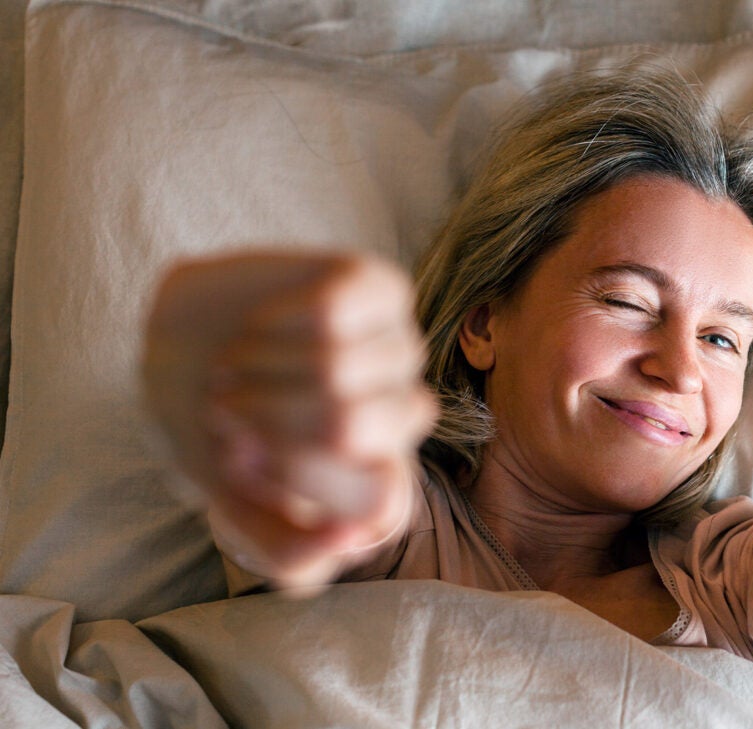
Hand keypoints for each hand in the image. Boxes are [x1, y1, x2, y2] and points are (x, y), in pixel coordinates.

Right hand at [142, 251, 438, 590]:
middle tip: (228, 406)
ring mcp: (401, 352)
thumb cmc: (217, 436)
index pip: (378, 504)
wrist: (183, 349)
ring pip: (335, 367)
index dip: (292, 479)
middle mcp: (405, 419)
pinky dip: (275, 321)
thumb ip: (291, 556)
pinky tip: (258, 325)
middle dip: (263, 416)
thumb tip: (353, 540)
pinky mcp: (384, 289)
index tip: (245, 461)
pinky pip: (334, 310)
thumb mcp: (236, 512)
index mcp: (386, 484)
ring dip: (259, 366)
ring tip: (235, 364)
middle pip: (346, 427)